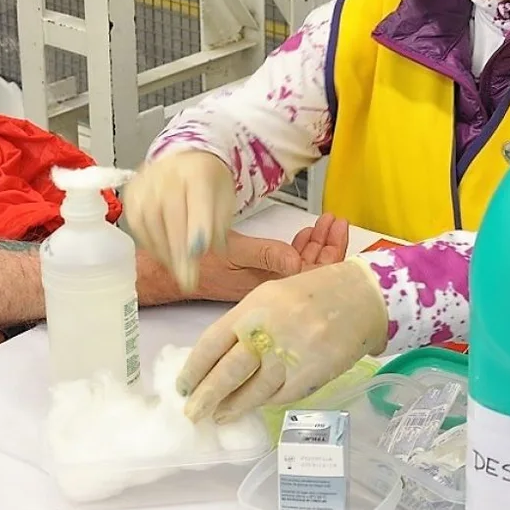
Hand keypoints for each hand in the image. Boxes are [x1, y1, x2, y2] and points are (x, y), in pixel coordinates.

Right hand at [124, 150, 235, 291]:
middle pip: (170, 212)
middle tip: (188, 279)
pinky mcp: (131, 192)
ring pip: (149, 220)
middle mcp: (168, 172)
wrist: (187, 161)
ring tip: (178, 271)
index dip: (198, 225)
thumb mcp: (225, 201)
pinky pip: (136, 223)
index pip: (197, 197)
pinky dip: (150, 244)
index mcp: (198, 171)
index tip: (199, 252)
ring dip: (164, 252)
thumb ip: (219, 226)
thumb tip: (208, 251)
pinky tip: (164, 256)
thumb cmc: (209, 186)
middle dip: (179, 250)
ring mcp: (146, 181)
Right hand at [140, 212, 349, 305]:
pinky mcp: (259, 275)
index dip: (331, 253)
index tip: (338, 228)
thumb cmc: (200, 260)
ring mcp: (268, 282)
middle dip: (328, 246)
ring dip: (315, 245)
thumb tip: (299, 263)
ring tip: (326, 222)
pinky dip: (299, 248)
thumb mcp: (234, 252)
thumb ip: (267, 256)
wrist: (170, 269)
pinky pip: (288, 264)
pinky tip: (303, 234)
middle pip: (313, 271)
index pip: (314, 276)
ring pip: (302, 266)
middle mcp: (274, 289)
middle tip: (336, 221)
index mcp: (273, 287)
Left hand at [176, 257, 388, 422]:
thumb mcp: (271, 297)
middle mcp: (269, 329)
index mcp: (254, 306)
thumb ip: (244, 324)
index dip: (194, 368)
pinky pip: (281, 395)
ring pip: (254, 390)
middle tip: (193, 414)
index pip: (212, 342)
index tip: (183, 386)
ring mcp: (292, 353)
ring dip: (234, 406)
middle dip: (207, 396)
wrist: (362, 297)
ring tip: (220, 416)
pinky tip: (255, 406)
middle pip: (229, 371)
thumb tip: (218, 360)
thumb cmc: (312, 294)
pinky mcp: (312, 373)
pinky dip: (265, 403)